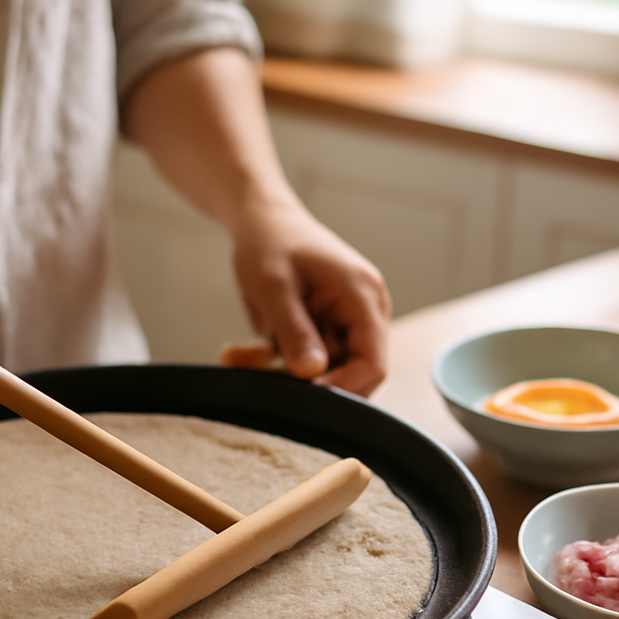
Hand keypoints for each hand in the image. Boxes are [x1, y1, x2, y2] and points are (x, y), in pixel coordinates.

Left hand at [227, 200, 389, 395]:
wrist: (262, 222)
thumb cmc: (269, 243)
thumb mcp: (273, 287)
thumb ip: (294, 331)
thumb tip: (313, 374)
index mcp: (364, 296)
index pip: (373, 364)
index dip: (341, 389)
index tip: (300, 396)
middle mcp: (367, 311)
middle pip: (353, 374)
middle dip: (309, 383)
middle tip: (263, 374)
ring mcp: (350, 322)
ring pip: (327, 374)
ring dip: (287, 374)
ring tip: (246, 357)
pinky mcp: (331, 330)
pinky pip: (312, 363)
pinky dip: (281, 364)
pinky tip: (249, 352)